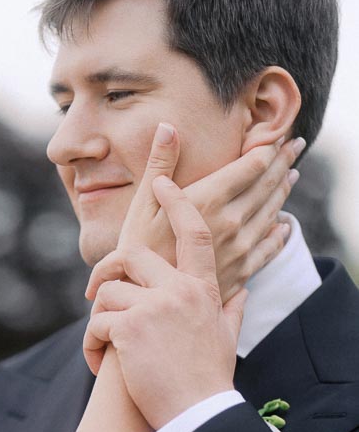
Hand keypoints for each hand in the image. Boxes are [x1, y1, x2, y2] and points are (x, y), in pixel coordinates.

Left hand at [82, 177, 245, 428]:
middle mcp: (179, 291)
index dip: (177, 203)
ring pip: (107, 293)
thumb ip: (232, 310)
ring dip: (99, 321)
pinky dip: (92, 346)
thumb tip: (243, 291)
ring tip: (105, 350)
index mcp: (202, 290)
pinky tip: (100, 365)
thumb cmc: (208, 381)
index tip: (162, 182)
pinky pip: (96, 324)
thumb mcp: (226, 338)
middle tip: (97, 298)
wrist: (196, 415)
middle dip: (110, 276)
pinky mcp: (129, 328)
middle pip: (132, 258)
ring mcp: (153, 307)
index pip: (193, 234)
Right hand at [86, 123, 300, 308]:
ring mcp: (240, 248)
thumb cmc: (137, 253)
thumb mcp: (141, 205)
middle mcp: (231, 222)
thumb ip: (159, 164)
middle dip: (283, 161)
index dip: (268, 146)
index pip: (252, 164)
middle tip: (295, 146)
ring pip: (272, 212)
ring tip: (290, 176)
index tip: (278, 133)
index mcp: (209, 200)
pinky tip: (282, 226)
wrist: (148, 304)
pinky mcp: (241, 272)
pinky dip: (279, 233)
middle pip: (268, 184)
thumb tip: (168, 126)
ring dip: (283, 191)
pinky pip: (269, 248)